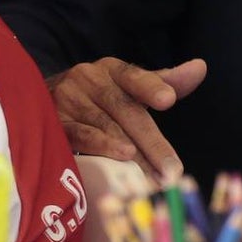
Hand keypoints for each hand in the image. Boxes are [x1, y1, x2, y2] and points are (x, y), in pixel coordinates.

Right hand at [47, 57, 206, 183]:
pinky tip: (121, 157)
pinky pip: (79, 134)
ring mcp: (68, 98)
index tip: (168, 100)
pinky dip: (101, 145)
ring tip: (153, 174)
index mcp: (110, 69)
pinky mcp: (54, 120)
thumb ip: (163, 81)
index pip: (133, 76)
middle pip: (125, 110)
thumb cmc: (97, 97)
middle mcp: (88, 78)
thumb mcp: (128, 87)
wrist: (41, 100)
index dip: (150, 86)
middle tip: (173, 169)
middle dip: (152, 141)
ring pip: (105, 125)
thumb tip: (200, 67)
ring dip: (131, 152)